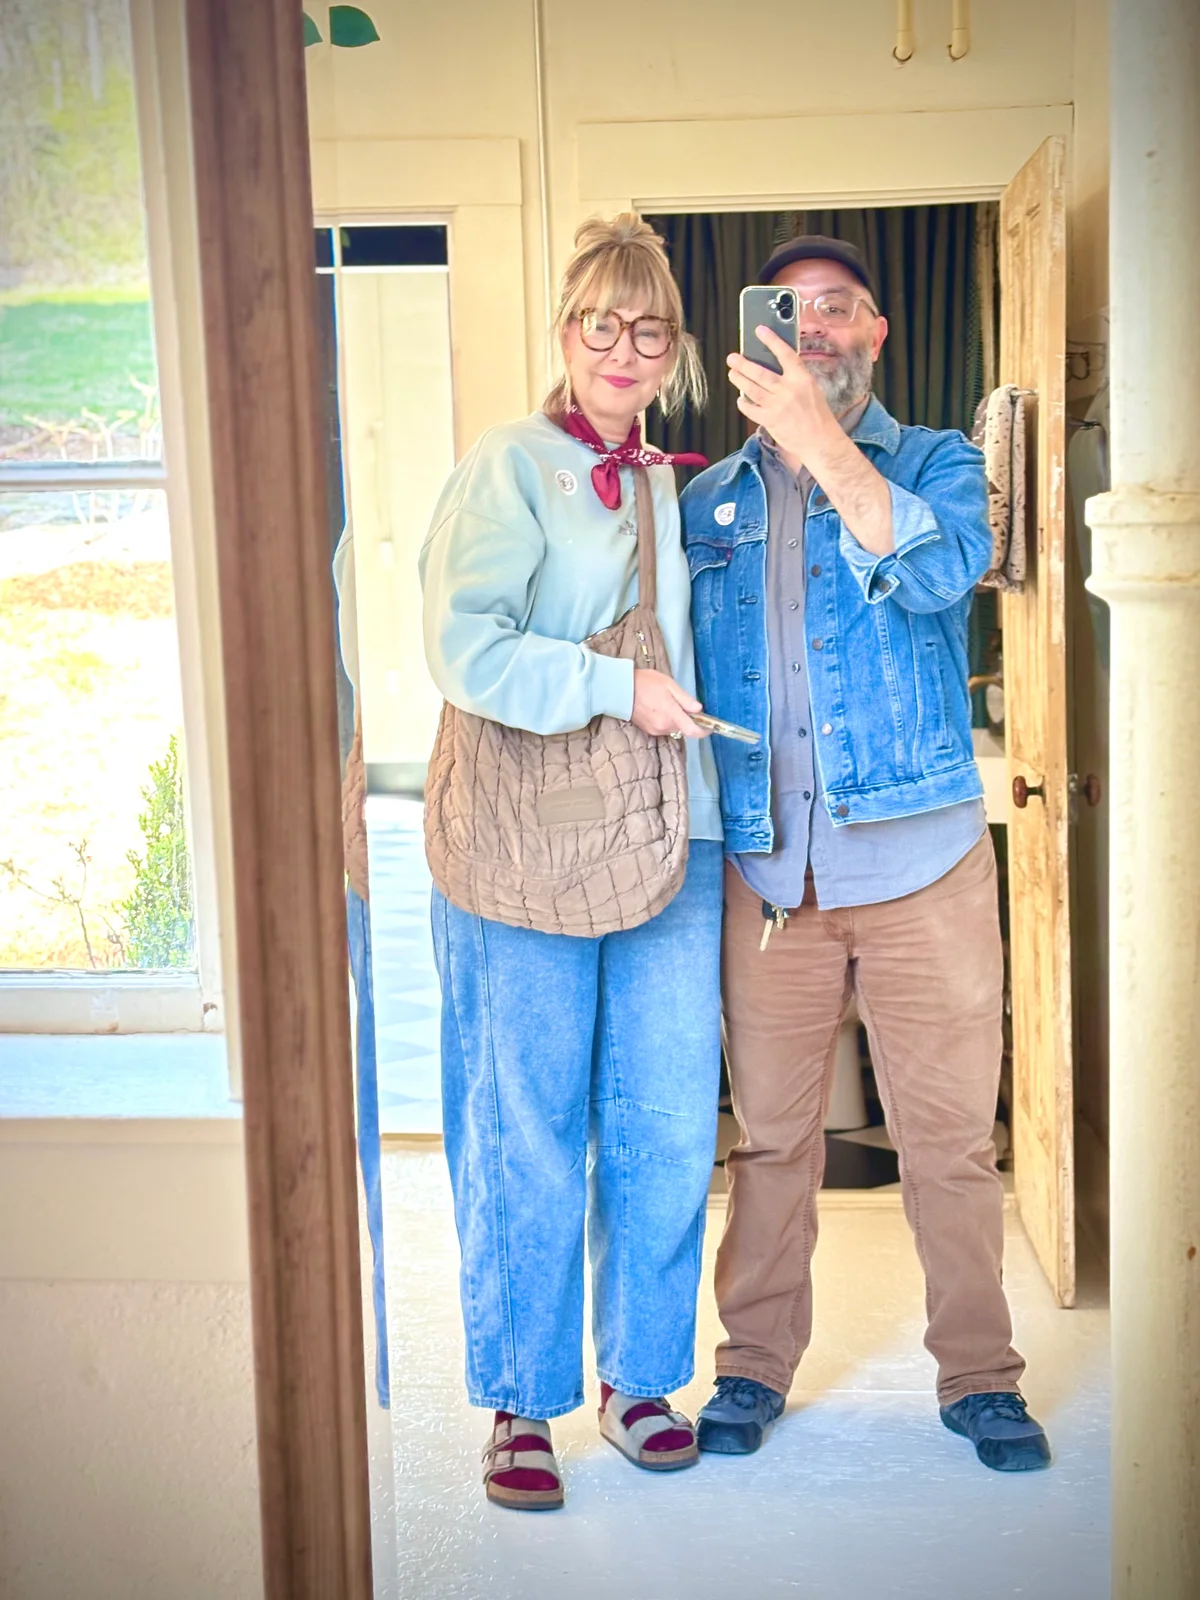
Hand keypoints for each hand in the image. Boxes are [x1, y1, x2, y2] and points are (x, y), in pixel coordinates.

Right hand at [630, 669, 706, 738]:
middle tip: (681, 702)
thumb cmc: (646, 683)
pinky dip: (665, 720)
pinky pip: (663, 727)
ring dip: (675, 719)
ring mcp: (655, 730)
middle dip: (686, 719)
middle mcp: (664, 726)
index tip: (709, 726)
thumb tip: (699, 709)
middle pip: (683, 728)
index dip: (704, 731)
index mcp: (672, 715)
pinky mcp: (648, 730)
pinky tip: (658, 708)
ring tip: (666, 702)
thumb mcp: (669, 685)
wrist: (621, 689)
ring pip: (673, 728)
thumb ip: (685, 699)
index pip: (693, 731)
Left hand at [726, 326, 839, 468]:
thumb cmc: (818, 416)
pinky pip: (750, 409)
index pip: (785, 354)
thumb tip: (773, 367)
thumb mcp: (811, 389)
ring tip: (732, 373)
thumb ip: (794, 378)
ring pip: (752, 389)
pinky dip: (743, 403)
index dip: (771, 340)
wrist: (820, 442)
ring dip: (739, 380)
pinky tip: (740, 399)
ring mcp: (777, 406)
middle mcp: (788, 390)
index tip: (760, 331)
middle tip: (732, 358)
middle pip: (760, 372)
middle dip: (743, 364)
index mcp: (802, 379)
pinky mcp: (769, 421)